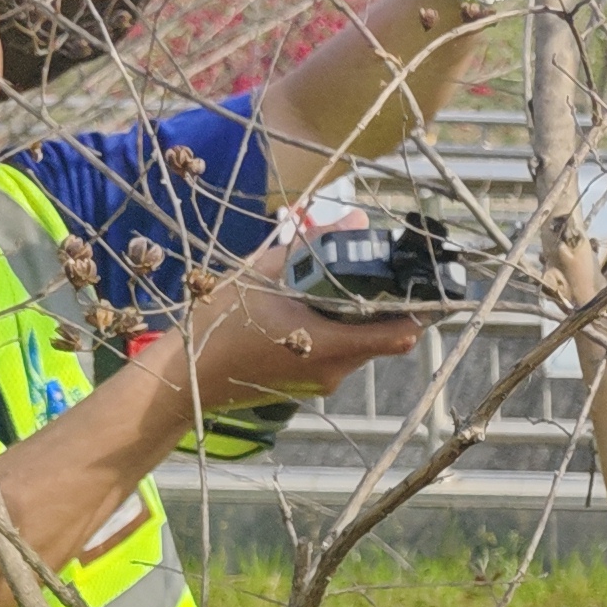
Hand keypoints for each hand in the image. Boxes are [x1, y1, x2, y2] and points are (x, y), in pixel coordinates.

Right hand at [180, 245, 422, 409]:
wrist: (185, 377)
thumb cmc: (220, 323)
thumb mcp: (264, 274)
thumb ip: (314, 249)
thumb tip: (355, 222)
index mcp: (329, 345)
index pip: (399, 333)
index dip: (419, 309)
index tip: (421, 282)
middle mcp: (335, 370)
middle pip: (383, 338)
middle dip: (384, 306)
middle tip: (372, 272)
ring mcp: (323, 382)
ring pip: (361, 346)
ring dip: (357, 318)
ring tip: (332, 287)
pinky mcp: (310, 385)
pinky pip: (339, 355)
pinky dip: (337, 331)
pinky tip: (310, 310)